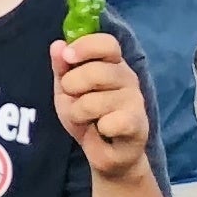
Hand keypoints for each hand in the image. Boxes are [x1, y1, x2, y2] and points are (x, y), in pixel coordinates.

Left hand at [52, 29, 154, 182]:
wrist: (106, 154)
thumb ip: (62, 67)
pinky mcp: (138, 125)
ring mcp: (135, 101)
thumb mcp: (67, 90)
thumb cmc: (87, 116)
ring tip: (87, 119)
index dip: (85, 46)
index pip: (107, 43)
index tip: (67, 56)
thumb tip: (58, 45)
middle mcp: (128, 78)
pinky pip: (110, 121)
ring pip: (93, 101)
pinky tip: (103, 131)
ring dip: (78, 113)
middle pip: (96, 71)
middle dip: (72, 86)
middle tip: (73, 98)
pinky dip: (98, 128)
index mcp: (112, 64)